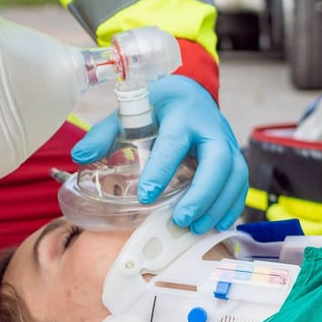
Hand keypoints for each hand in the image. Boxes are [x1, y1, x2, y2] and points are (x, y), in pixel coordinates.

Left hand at [71, 75, 247, 232]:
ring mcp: (226, 142)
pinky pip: (241, 183)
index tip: (147, 196)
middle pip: (218, 161)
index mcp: (180, 114)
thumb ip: (104, 133)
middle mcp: (209, 127)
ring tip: (196, 228)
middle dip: (202, 193)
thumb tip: (80, 156)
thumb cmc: (156, 107)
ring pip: (235, 174)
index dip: (162, 169)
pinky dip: (231, 205)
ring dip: (218, 204)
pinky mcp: (234, 156)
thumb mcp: (128, 112)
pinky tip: (216, 223)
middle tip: (181, 219)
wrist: (189, 94)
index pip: (174, 142)